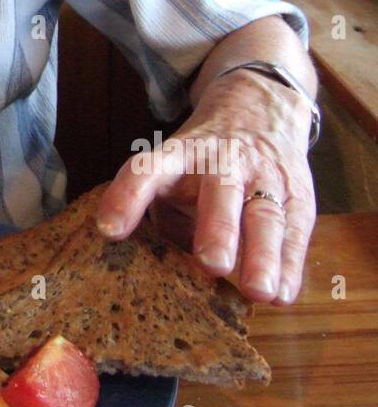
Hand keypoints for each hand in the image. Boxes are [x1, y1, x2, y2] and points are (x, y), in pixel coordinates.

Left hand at [96, 69, 316, 303]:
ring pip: (265, 215)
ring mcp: (263, 178)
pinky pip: (295, 232)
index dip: (127, 196)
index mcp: (178, 154)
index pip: (148, 169)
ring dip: (262, 255)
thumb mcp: (173, 170)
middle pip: (219, 192)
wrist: (260, 112)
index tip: (108, 230)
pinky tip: (284, 295)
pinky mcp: (297, 197)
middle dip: (217, 229)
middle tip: (211, 264)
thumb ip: (162, 212)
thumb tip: (149, 272)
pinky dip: (291, 265)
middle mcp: (222, 162)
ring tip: (258, 292)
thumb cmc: (201, 164)